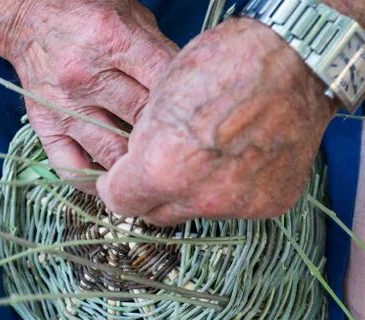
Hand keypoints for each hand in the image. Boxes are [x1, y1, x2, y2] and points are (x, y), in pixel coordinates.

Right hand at [0, 0, 176, 191]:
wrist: (29, 19)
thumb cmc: (85, 14)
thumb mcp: (131, 16)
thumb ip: (160, 51)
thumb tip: (188, 90)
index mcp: (112, 40)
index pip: (162, 80)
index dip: (186, 99)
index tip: (196, 111)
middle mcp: (86, 76)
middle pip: (141, 119)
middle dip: (166, 132)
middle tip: (181, 142)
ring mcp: (65, 107)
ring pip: (112, 152)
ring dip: (136, 163)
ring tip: (152, 165)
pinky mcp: (46, 127)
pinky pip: (71, 168)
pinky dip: (96, 183)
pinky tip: (113, 181)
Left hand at [97, 18, 337, 224]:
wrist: (295, 60)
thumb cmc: (223, 63)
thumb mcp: (160, 95)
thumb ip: (143, 144)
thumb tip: (138, 163)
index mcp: (162, 167)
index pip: (119, 200)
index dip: (113, 186)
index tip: (116, 179)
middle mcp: (199, 197)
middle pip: (156, 215)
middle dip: (149, 195)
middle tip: (156, 169)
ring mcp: (238, 205)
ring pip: (196, 211)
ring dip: (191, 192)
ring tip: (208, 153)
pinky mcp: (271, 204)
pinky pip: (235, 206)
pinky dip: (230, 188)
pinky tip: (240, 157)